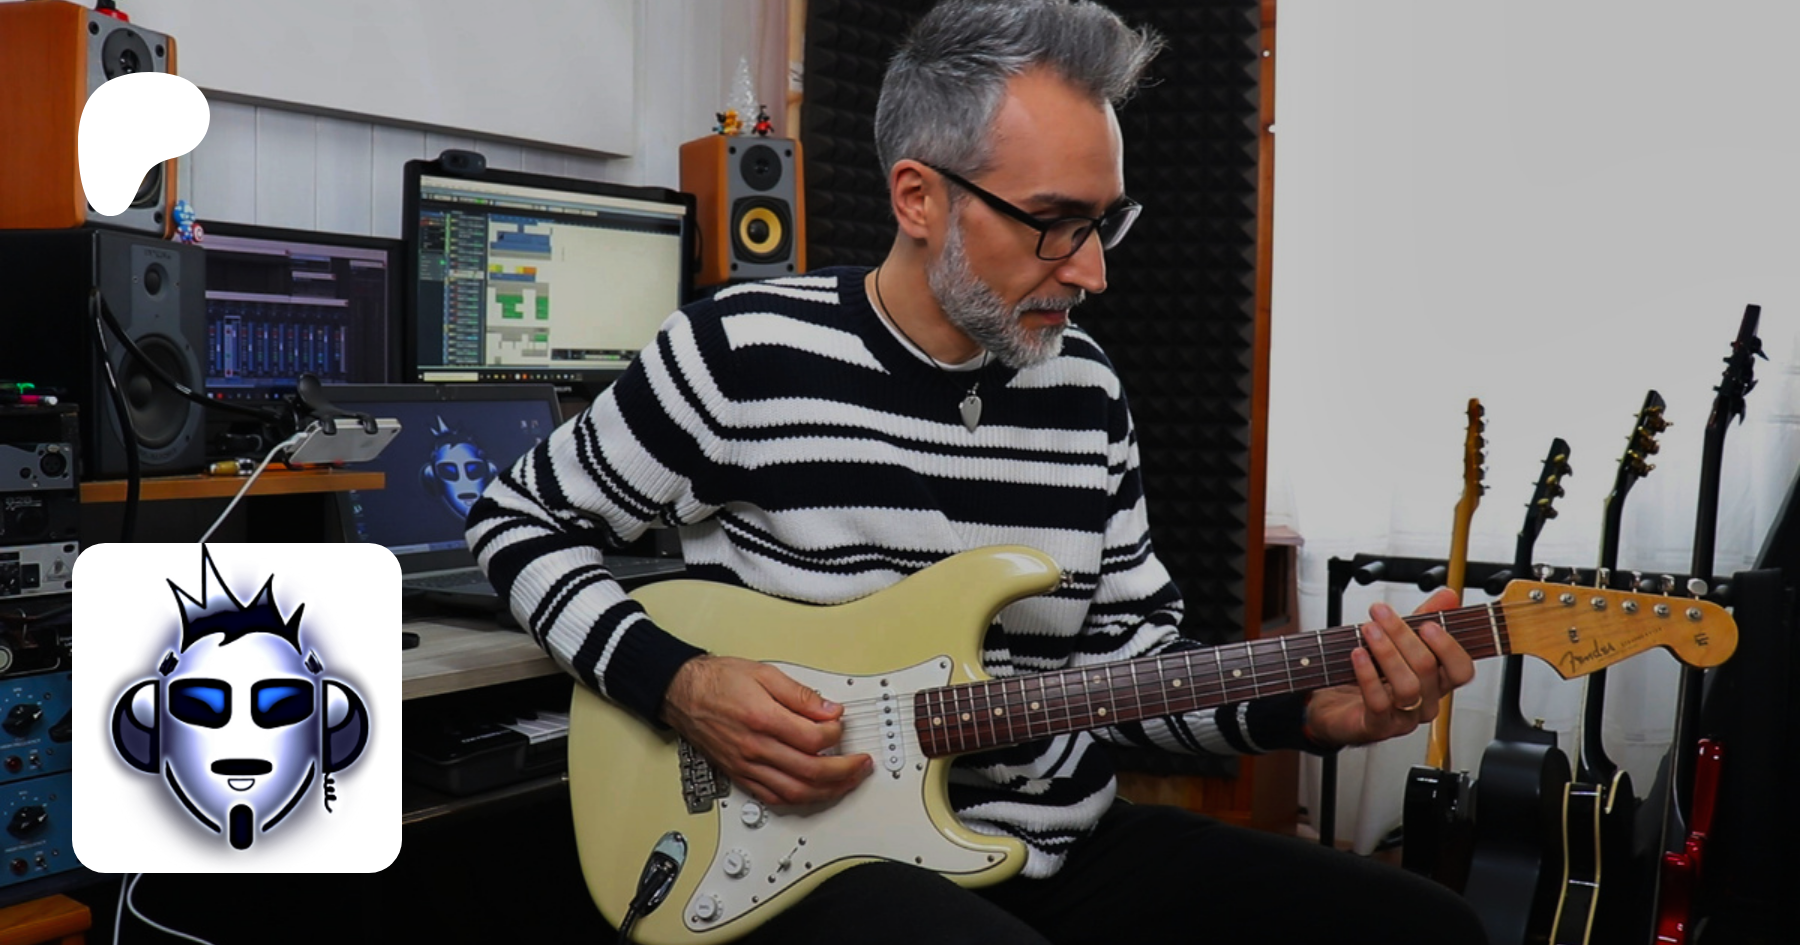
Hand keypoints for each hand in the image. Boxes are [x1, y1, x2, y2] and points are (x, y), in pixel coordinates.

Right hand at [661, 655, 873, 805]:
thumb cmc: (719, 682)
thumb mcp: (764, 674)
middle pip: (810, 771)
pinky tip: (813, 793)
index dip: (836, 734)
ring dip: (828, 791)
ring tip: (847, 782)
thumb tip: (829, 710)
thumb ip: (801, 695)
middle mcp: (756, 747)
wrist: (683, 693)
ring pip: (796, 792)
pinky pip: (774, 798)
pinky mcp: (740, 775)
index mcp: (763, 719)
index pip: (813, 738)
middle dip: (844, 771)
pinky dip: (799, 800)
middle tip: (861, 763)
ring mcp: (747, 765)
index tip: (841, 726)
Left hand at [1304, 586, 1474, 748]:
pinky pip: (1379, 702)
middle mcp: (1425, 702)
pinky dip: (1368, 675)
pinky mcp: (1377, 726)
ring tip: (1368, 630)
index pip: (1461, 670)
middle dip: (1403, 635)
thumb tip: (1449, 596)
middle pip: (1428, 669)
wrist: (1335, 704)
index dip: (1449, 647)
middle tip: (1381, 614)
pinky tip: (1357, 655)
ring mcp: (1403, 717)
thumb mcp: (1399, 640)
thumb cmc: (1371, 672)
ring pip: (1407, 687)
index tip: (1428, 623)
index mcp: (1436, 682)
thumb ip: (1425, 617)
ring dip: (1386, 653)